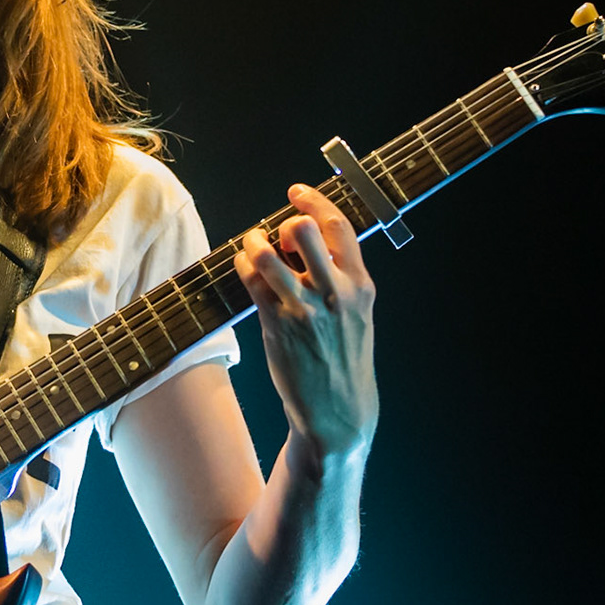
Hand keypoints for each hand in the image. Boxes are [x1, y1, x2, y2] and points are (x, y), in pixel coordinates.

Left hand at [234, 184, 378, 465]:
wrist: (339, 411)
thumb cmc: (345, 359)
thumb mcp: (359, 314)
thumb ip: (343, 278)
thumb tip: (311, 242)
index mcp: (361, 285)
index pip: (339, 226)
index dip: (314, 202)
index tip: (296, 193)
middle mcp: (335, 292)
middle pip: (303, 231)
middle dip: (285, 223)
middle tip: (277, 233)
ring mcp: (304, 309)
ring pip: (268, 253)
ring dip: (254, 242)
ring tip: (253, 245)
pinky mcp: (278, 324)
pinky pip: (252, 280)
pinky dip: (243, 266)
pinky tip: (245, 267)